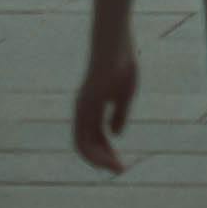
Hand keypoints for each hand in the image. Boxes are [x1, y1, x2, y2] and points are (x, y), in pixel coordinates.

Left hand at [72, 38, 138, 173]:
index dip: (103, 153)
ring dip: (100, 160)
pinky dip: (98, 149)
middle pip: (85, 145)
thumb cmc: (120, 61)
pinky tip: (113, 153)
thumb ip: (118, 113)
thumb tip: (115, 134)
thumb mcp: (123, 92)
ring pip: (83, 144)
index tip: (118, 162)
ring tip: (117, 168)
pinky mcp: (89, 101)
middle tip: (120, 170)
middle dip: (101, 160)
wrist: (114, 37)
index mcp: (90, 107)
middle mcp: (82, 109)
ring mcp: (83, 106)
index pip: (91, 139)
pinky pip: (87, 133)